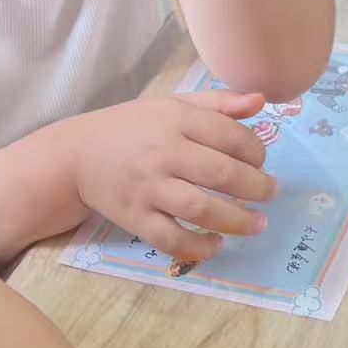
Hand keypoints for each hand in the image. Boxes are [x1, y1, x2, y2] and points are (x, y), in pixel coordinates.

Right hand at [69, 91, 277, 260]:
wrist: (76, 155)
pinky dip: (197, 247)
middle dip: (256, 186)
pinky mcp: (134, 218)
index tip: (263, 161)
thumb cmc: (132, 127)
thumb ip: (218, 103)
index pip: (228, 134)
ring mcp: (148, 188)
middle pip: (220, 172)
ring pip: (199, 208)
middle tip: (271, 193)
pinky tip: (218, 245)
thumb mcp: (172, 105)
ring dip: (236, 220)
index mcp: (175, 119)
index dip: (256, 150)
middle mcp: (163, 152)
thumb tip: (261, 100)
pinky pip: (170, 239)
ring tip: (258, 224)